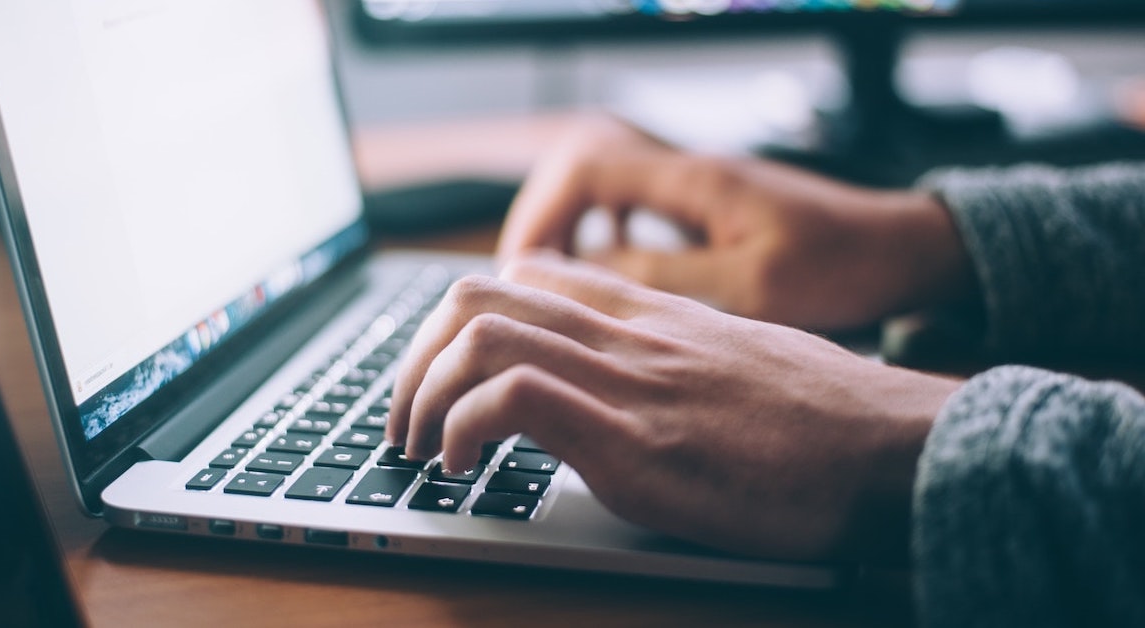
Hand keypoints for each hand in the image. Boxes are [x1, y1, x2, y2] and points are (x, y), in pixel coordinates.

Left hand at [389, 253, 961, 562]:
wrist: (897, 448)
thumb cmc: (828, 418)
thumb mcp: (740, 360)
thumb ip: (673, 355)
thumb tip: (628, 385)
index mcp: (652, 315)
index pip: (527, 274)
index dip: (462, 319)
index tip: (447, 373)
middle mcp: (630, 334)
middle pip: (479, 294)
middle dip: (416, 357)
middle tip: (407, 417)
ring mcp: (630, 382)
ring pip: (480, 333)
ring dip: (421, 393)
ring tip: (420, 447)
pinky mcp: (636, 443)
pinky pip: (514, 398)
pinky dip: (462, 428)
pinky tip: (463, 467)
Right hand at [498, 116, 975, 330]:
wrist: (902, 250)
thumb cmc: (841, 266)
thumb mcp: (750, 286)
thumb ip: (663, 277)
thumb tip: (581, 275)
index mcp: (693, 180)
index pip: (585, 167)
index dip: (541, 214)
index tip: (522, 270)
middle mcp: (688, 172)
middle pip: (582, 169)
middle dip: (543, 221)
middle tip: (525, 282)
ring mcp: (698, 187)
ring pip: (605, 189)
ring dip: (572, 229)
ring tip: (554, 283)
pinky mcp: (710, 208)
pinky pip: (635, 208)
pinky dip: (607, 236)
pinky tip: (610, 275)